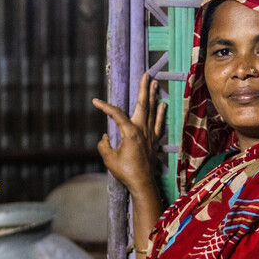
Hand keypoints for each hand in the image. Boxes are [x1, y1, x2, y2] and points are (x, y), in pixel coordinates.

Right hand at [93, 73, 166, 196]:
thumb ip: (104, 145)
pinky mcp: (155, 141)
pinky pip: (159, 123)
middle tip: (146, 74)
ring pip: (153, 111)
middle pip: (143, 104)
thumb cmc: (125, 172)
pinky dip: (160, 113)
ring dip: (153, 96)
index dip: (105, 106)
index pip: (116, 114)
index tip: (95, 101)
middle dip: (144, 88)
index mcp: (130, 132)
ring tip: (155, 83)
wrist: (142, 184)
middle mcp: (142, 130)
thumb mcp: (108, 158)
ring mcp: (151, 135)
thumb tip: (105, 138)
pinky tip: (162, 105)